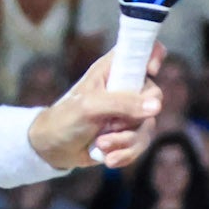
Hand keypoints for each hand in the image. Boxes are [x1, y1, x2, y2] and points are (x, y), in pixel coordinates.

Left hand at [27, 44, 164, 170]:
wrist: (52, 149)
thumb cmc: (65, 119)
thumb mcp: (90, 107)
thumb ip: (122, 103)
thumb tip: (156, 106)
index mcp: (113, 69)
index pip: (144, 50)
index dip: (154, 56)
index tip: (150, 71)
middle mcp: (125, 87)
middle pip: (154, 96)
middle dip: (133, 119)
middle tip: (110, 126)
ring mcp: (128, 111)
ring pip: (148, 125)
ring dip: (126, 141)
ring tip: (101, 145)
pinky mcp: (128, 133)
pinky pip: (142, 143)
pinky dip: (126, 154)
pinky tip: (108, 159)